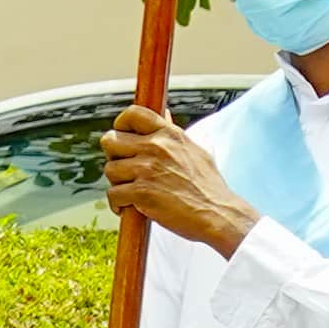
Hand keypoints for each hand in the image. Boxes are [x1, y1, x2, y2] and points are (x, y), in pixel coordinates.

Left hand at [99, 106, 254, 254]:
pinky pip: (113, 193)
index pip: (133, 114)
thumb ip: (174, 133)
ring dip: (117, 184)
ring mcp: (148, 169)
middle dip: (114, 156)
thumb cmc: (208, 187)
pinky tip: (131, 208)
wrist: (218, 214)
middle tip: (125, 170)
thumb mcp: (194, 150)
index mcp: (170, 134)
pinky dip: (118, 204)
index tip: (122, 138)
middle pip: (111, 140)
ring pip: (110, 169)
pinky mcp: (142, 192)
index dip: (121, 124)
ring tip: (132, 193)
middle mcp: (156, 147)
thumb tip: (164, 114)